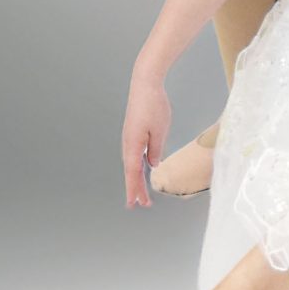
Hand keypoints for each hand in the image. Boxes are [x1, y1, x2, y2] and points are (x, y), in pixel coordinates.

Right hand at [121, 73, 171, 208]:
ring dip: (137, 179)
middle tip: (143, 205)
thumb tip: (152, 165)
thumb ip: (156, 150)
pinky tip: (143, 171)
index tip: (136, 203)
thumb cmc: (154, 106)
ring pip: (132, 164)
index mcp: (133, 145)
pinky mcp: (133, 133)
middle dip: (136, 189)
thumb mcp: (160, 130)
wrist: (145, 84)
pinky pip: (135, 155)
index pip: (133, 173)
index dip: (134, 189)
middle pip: (131, 172)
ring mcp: (129, 138)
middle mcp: (128, 144)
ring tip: (143, 193)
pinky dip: (138, 167)